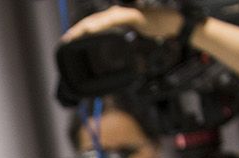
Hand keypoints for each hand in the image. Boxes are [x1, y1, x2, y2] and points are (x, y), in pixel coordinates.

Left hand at [59, 4, 181, 42]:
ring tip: (75, 35)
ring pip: (100, 19)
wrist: (172, 26)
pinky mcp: (131, 15)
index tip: (68, 41)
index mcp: (115, 21)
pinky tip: (92, 30)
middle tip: (66, 39)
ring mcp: (123, 13)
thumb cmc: (154, 34)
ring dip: (86, 27)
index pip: (93, 25)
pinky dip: (101, 25)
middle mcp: (117, 15)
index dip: (79, 33)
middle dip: (77, 30)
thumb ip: (120, 49)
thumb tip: (110, 63)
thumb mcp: (132, 44)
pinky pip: (113, 20)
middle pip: (93, 21)